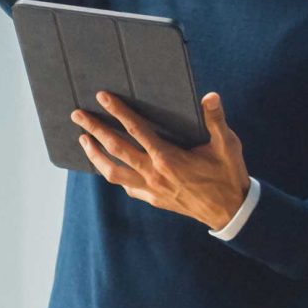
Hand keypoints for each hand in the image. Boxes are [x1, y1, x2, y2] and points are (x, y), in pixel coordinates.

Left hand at [72, 92, 251, 230]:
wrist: (231, 211)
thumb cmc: (228, 175)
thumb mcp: (226, 145)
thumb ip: (215, 120)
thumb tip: (210, 96)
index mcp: (168, 157)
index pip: (136, 129)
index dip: (118, 112)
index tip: (102, 97)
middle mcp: (153, 173)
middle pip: (115, 148)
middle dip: (94, 129)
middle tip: (77, 115)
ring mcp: (150, 188)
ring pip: (113, 172)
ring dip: (95, 155)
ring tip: (83, 140)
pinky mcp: (152, 199)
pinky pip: (127, 186)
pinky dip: (114, 175)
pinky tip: (108, 167)